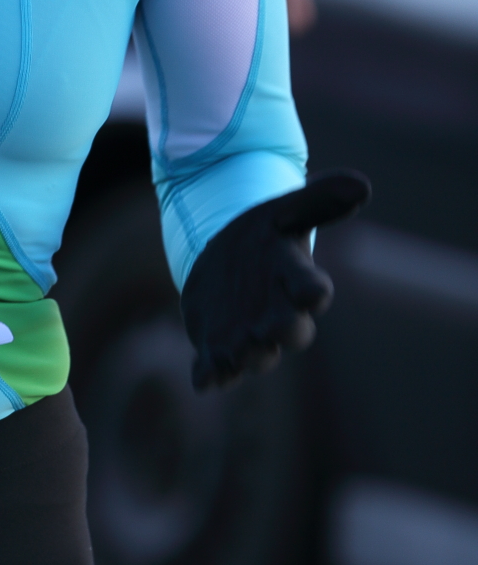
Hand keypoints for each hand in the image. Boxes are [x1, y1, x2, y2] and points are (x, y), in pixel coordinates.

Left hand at [180, 171, 370, 390]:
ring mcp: (247, 335)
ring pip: (255, 356)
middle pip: (290, 332)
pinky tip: (203, 379)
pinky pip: (216, 370)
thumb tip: (361, 186)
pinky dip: (210, 376)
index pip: (313, 288)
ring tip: (233, 355)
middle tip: (270, 330)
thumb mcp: (284, 211)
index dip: (312, 290)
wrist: (224, 263)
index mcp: (296, 280)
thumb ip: (318, 200)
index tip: (314, 291)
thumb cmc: (264, 238)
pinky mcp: (216, 348)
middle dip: (282, 332)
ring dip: (245, 356)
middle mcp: (278, 314)